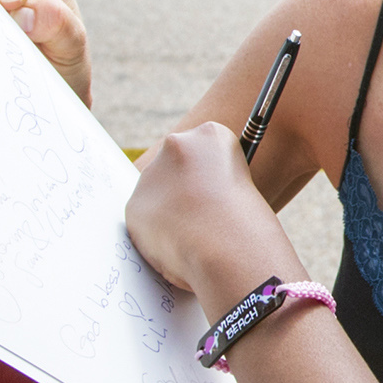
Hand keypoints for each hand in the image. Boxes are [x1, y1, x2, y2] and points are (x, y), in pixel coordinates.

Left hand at [128, 120, 300, 309]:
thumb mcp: (242, 188)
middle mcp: (177, 144)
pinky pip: (143, 225)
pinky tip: (177, 247)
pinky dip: (157, 239)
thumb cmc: (248, 225)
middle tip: (199, 220)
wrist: (229, 246)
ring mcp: (153, 173)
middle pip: (172, 168)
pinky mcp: (135, 205)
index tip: (212, 198)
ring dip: (168, 215)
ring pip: (156, 197)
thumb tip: (192, 202)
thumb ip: (211, 182)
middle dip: (180, 193)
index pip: (199, 152)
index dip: (206, 180)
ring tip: (193, 238)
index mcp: (211, 135)